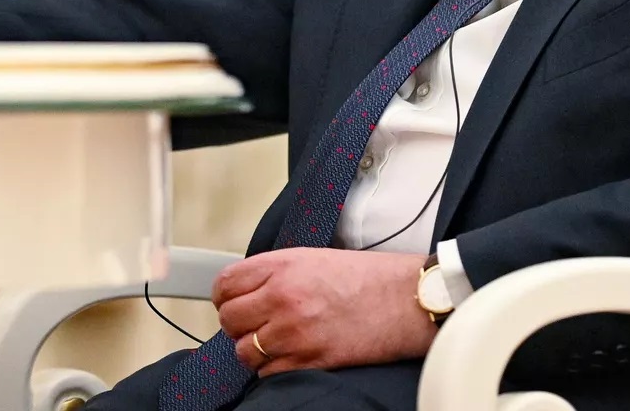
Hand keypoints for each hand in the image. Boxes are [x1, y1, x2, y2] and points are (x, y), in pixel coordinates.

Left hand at [212, 248, 435, 376]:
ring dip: (253, 349)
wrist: (405, 301)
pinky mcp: (309, 360)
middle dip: (238, 324)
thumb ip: (275, 271)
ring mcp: (294, 332)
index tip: (231, 302)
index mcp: (282, 266)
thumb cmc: (367, 278)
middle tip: (254, 323)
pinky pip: (267, 372)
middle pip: (229, 319)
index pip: (225, 284)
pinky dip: (273, 367)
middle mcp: (282, 298)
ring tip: (273, 341)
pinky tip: (290, 355)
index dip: (224, 296)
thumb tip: (245, 290)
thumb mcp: (313, 258)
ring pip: (244, 350)